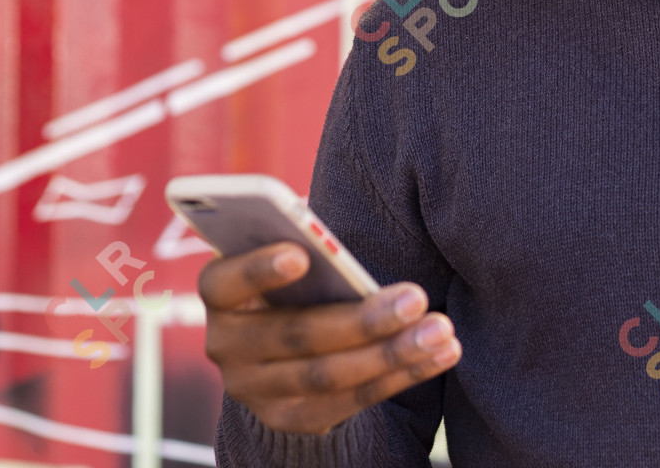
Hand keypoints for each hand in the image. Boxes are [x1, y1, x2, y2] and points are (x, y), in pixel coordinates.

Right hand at [200, 241, 460, 434]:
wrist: (286, 346)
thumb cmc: (298, 280)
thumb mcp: (292, 262)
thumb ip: (306, 251)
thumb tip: (335, 242)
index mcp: (219, 293)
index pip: (225, 281)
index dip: (259, 269)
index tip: (301, 255)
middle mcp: (227, 346)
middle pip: (296, 335)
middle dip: (362, 319)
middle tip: (415, 298)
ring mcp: (256, 390)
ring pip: (329, 375)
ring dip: (392, 353)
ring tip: (440, 330)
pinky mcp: (292, 417)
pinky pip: (351, 402)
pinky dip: (400, 376)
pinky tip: (440, 354)